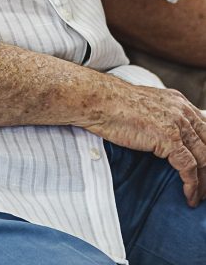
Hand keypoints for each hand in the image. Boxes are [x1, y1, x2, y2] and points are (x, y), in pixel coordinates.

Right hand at [83, 81, 205, 206]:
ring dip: (204, 182)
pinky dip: (192, 186)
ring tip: (199, 197)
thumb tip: (166, 136)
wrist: (101, 100)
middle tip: (205, 187)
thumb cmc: (115, 105)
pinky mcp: (169, 138)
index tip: (204, 169)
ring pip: (204, 158)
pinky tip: (189, 197)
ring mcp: (177, 124)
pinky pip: (189, 168)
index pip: (205, 129)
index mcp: (179, 102)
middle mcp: (182, 110)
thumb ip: (163, 116)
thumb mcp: (147, 105)